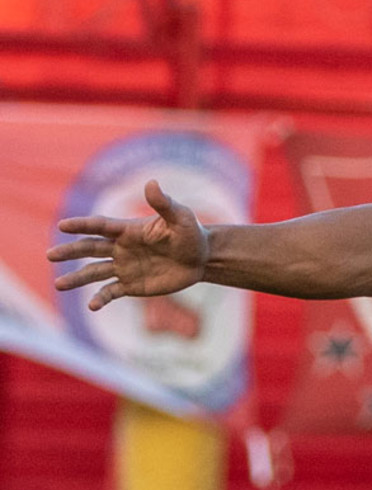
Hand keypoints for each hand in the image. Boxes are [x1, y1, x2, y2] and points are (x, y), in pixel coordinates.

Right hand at [47, 180, 209, 310]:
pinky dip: (101, 298)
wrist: (202, 259)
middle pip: (90, 248)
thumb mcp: (181, 218)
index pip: (100, 226)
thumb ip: (164, 204)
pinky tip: (92, 306)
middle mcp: (121, 248)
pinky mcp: (132, 285)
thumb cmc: (191, 234)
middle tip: (50, 255)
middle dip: (70, 251)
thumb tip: (152, 183)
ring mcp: (124, 267)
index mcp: (128, 230)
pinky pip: (111, 292)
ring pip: (94, 272)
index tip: (63, 225)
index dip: (82, 225)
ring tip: (59, 284)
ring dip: (77, 278)